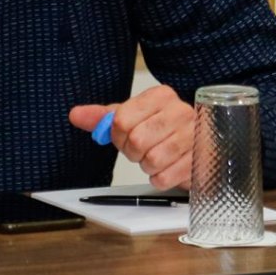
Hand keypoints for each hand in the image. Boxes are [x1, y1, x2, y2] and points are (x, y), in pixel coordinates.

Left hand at [69, 85, 194, 188]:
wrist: (200, 143)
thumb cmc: (163, 130)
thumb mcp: (134, 118)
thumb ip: (104, 117)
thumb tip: (75, 115)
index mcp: (161, 96)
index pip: (121, 120)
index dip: (118, 135)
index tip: (127, 135)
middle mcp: (180, 111)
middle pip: (136, 141)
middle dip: (133, 152)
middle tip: (143, 149)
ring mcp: (194, 135)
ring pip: (151, 160)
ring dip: (148, 165)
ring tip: (158, 157)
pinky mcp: (199, 160)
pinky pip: (164, 178)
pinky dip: (160, 178)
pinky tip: (169, 167)